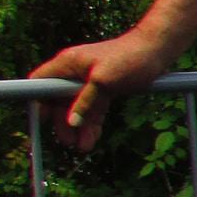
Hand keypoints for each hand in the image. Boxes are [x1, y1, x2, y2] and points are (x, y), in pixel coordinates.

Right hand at [29, 31, 180, 151]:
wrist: (158, 49)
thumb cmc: (129, 57)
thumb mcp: (103, 81)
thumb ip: (85, 101)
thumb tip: (72, 122)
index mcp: (68, 64)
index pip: (41, 83)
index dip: (39, 102)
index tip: (43, 121)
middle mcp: (76, 72)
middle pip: (59, 100)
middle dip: (62, 121)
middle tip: (67, 142)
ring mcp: (91, 81)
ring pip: (79, 107)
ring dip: (80, 127)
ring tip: (82, 147)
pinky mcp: (106, 88)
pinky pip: (94, 108)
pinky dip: (94, 122)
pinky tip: (93, 137)